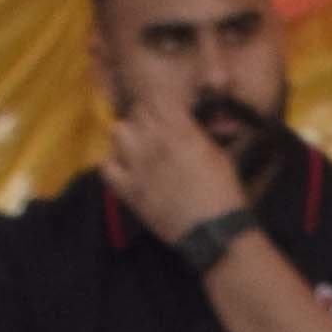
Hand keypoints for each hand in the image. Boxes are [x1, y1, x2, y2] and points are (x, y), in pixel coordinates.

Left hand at [106, 74, 256, 252]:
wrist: (214, 234)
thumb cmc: (225, 194)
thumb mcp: (218, 154)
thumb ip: (197, 133)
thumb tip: (188, 122)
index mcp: (180, 131)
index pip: (158, 97)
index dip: (163, 102)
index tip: (170, 111)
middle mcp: (154, 142)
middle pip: (138, 112)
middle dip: (148, 118)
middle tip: (159, 131)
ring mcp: (137, 165)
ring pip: (117, 131)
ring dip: (128, 136)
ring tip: (139, 148)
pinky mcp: (128, 190)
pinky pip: (106, 166)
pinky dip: (114, 165)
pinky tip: (127, 170)